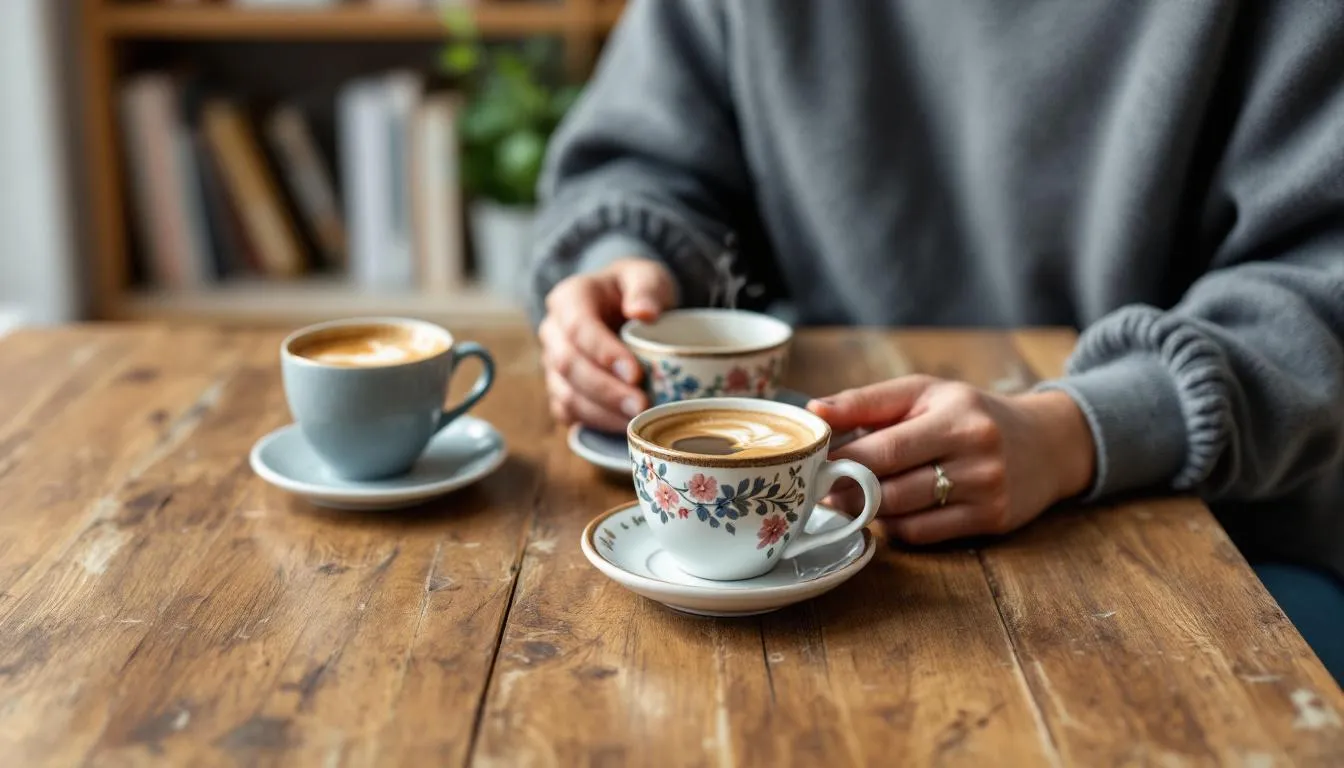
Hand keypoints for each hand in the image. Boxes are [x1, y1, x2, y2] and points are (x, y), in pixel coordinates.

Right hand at [539, 258, 677, 432]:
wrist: (627, 308)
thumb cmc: (636, 290)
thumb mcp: (647, 276)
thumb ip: (646, 289)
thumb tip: (643, 312)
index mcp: (569, 298)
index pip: (578, 327)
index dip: (603, 352)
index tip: (635, 373)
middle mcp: (553, 332)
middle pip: (568, 365)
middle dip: (605, 390)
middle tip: (641, 405)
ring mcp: (553, 364)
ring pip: (565, 394)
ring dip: (601, 412)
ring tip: (636, 420)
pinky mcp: (562, 390)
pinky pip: (569, 413)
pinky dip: (596, 423)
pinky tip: (625, 427)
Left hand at [807, 377, 1095, 544]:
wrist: (1047, 443)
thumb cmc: (970, 413)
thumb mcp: (924, 392)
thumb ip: (867, 401)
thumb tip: (814, 410)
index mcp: (955, 414)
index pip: (885, 448)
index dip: (841, 461)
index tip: (811, 465)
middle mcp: (976, 454)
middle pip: (890, 486)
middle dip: (846, 490)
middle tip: (817, 489)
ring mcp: (986, 492)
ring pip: (903, 514)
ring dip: (865, 511)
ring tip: (844, 499)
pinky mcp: (991, 522)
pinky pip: (923, 534)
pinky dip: (894, 526)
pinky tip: (883, 512)